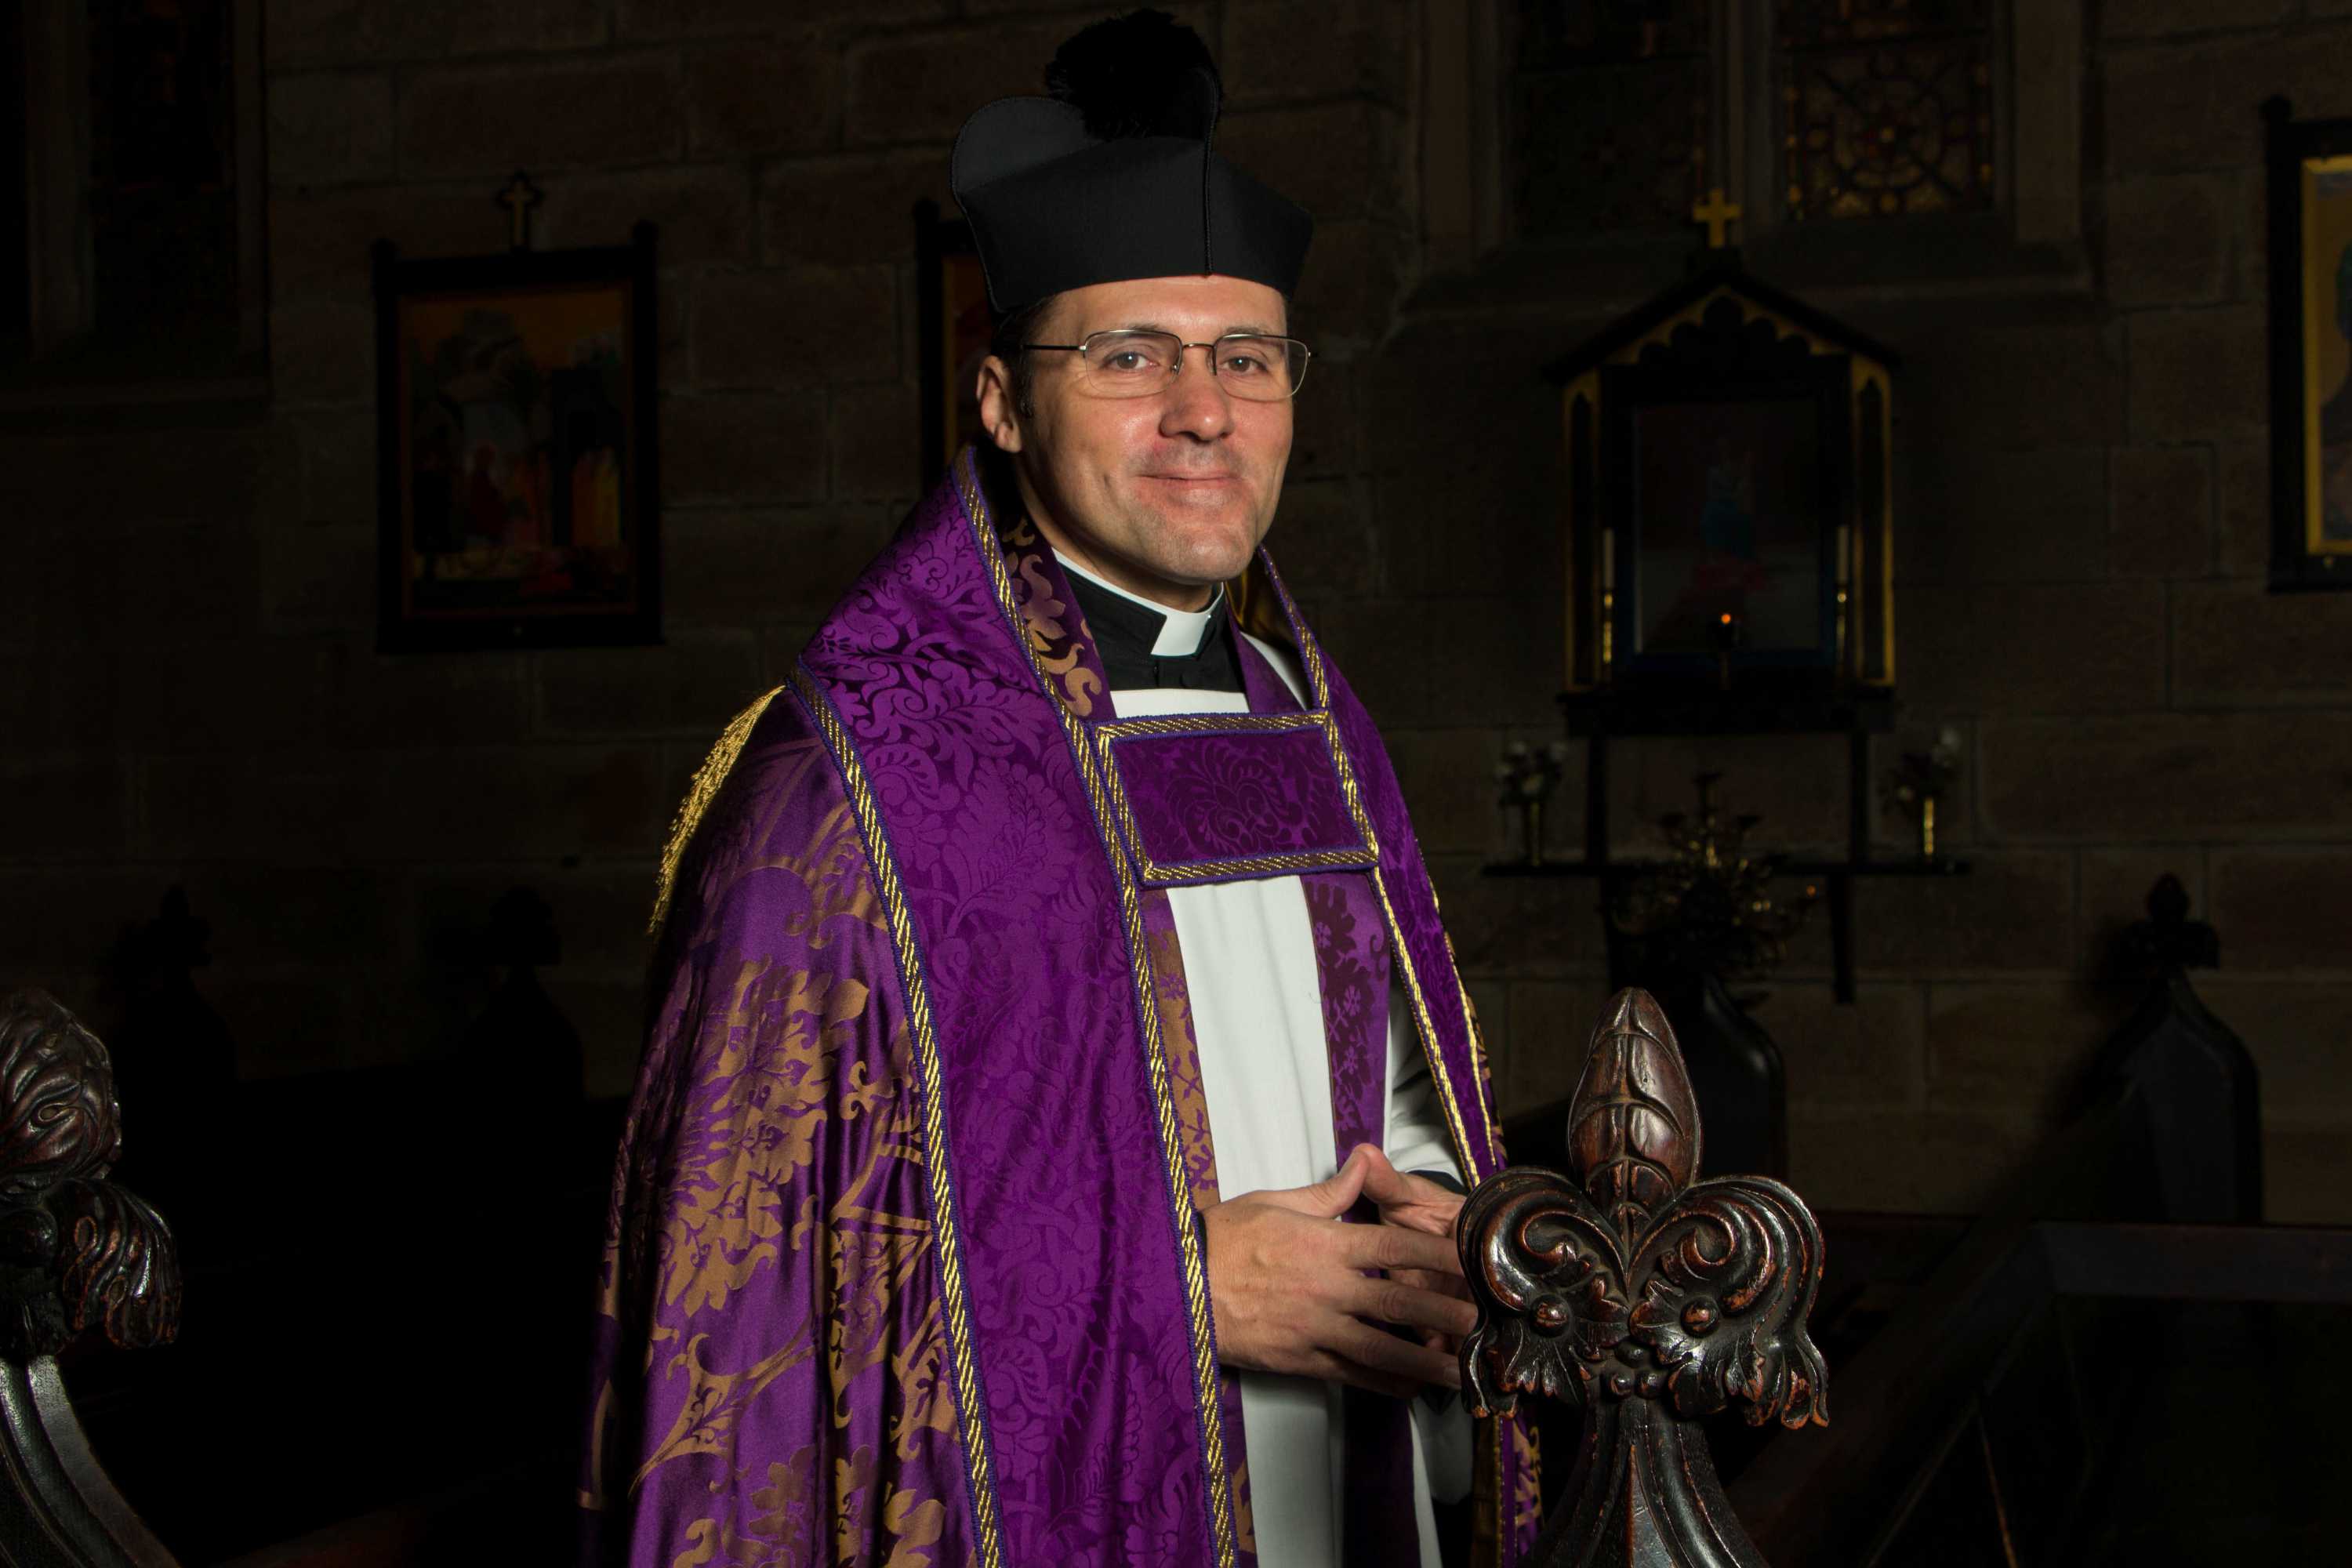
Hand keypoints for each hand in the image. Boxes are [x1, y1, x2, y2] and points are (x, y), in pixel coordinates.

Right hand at [1202, 1145, 1475, 1398]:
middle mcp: (1328, 1288)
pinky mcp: (1301, 1359)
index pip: (1395, 1246)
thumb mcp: (1273, 1202)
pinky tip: (1412, 1390)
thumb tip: (1362, 1162)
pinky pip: (1352, 1374)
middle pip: (1400, 1301)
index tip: (1471, 1260)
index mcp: (1325, 1244)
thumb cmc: (1222, 1238)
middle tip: (1484, 1321)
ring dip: (1427, 1361)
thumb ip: (1328, 1193)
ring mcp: (1316, 1328)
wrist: (1178, 1285)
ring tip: (1463, 1370)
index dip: (1438, 1254)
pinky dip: (1385, 1384)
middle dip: (1446, 1312)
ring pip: (1383, 1348)